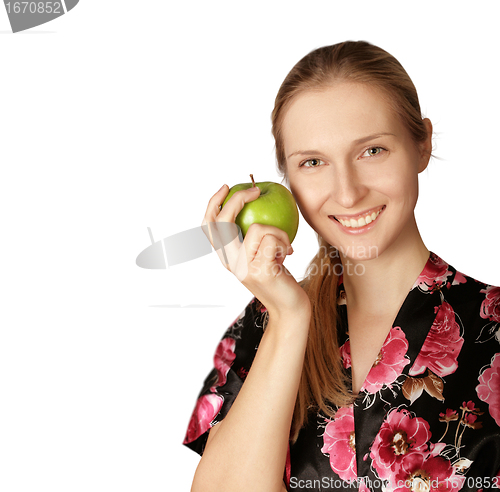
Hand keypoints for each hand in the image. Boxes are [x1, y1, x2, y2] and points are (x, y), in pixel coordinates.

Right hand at [201, 184, 310, 318]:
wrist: (290, 307)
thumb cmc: (279, 276)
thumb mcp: (261, 254)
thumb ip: (252, 237)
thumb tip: (255, 201)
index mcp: (226, 257)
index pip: (209, 226)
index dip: (213, 203)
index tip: (227, 187)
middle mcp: (229, 263)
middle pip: (223, 221)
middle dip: (239, 199)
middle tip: (256, 192)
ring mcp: (243, 268)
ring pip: (257, 227)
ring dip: (278, 231)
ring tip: (284, 246)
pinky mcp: (260, 271)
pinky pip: (273, 239)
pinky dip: (284, 241)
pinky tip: (288, 254)